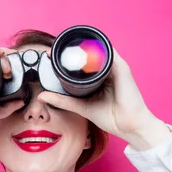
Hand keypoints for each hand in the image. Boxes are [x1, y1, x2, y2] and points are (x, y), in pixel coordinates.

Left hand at [37, 48, 170, 148]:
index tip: (49, 56)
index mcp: (98, 78)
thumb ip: (63, 100)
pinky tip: (83, 47)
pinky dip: (96, 48)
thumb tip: (42, 96)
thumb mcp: (82, 107)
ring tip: (62, 47)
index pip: (82, 63)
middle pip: (88, 53)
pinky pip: (108, 52)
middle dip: (71, 49)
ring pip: (97, 50)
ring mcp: (115, 67)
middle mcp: (106, 70)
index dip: (67, 58)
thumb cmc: (111, 118)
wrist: (129, 126)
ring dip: (81, 46)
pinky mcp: (122, 68)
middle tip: (52, 50)